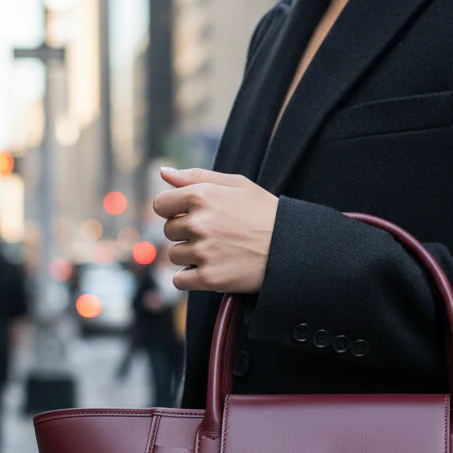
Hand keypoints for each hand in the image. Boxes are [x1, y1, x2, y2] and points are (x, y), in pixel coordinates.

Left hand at [153, 167, 277, 294]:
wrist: (292, 248)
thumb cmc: (264, 213)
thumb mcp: (237, 184)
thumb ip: (196, 176)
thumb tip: (163, 172)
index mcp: (201, 195)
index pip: (160, 205)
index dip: (174, 211)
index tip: (191, 216)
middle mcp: (198, 223)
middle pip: (168, 231)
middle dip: (186, 233)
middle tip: (214, 235)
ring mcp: (203, 252)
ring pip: (175, 256)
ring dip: (190, 256)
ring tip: (218, 252)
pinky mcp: (209, 278)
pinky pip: (180, 281)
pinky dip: (190, 279)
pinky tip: (211, 270)